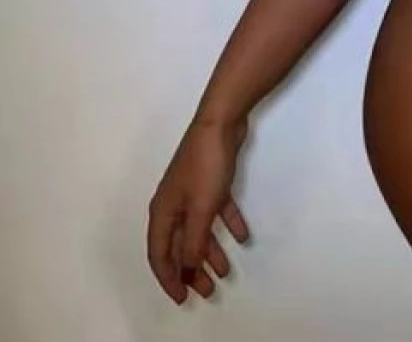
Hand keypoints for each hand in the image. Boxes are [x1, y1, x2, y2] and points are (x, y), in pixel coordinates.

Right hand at [147, 116, 249, 303]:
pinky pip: (217, 210)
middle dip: (192, 270)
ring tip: (225, 271)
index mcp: (162, 212)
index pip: (159, 254)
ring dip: (210, 251)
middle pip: (179, 245)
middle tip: (207, 290)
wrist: (221, 123)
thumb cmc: (206, 166)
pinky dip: (227, 224)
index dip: (168, 278)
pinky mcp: (211, 181)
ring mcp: (192, 192)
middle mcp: (173, 204)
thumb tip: (188, 269)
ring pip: (199, 230)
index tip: (181, 298)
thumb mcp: (201, 209)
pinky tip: (242, 236)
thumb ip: (194, 241)